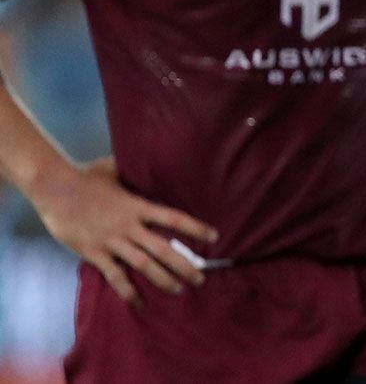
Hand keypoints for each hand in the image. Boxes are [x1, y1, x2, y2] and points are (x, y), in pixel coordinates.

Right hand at [29, 160, 217, 306]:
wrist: (54, 188)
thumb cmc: (85, 177)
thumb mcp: (115, 170)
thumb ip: (133, 171)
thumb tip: (146, 159)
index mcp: (137, 206)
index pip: (174, 218)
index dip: (195, 228)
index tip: (214, 236)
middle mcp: (129, 226)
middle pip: (163, 249)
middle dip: (184, 265)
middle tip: (201, 279)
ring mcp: (112, 241)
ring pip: (144, 265)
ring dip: (163, 280)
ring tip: (179, 290)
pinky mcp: (94, 253)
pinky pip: (115, 276)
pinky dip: (128, 291)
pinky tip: (139, 303)